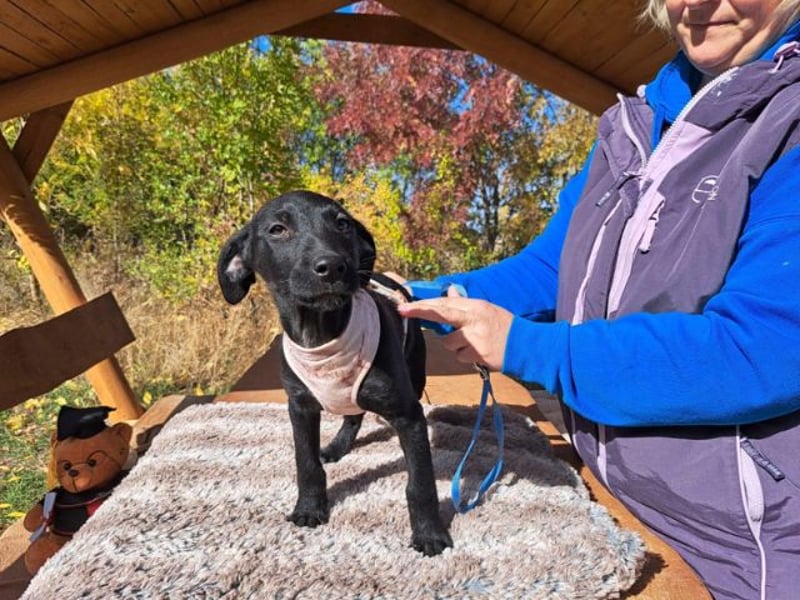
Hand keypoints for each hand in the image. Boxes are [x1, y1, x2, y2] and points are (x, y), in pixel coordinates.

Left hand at [397, 286, 512, 370]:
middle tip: (403, 311)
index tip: (404, 306)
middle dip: (420, 312)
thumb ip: (466, 305)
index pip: (444, 304)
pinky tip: (480, 353)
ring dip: (457, 345)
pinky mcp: (477, 355)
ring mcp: (474, 338)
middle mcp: (473, 320)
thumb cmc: (505, 327)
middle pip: (440, 316)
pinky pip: (460, 357)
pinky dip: (467, 356)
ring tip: (475, 343)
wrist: (527, 345)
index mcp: (476, 307)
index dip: (423, 305)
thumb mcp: (487, 310)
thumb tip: (450, 296)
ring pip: (449, 343)